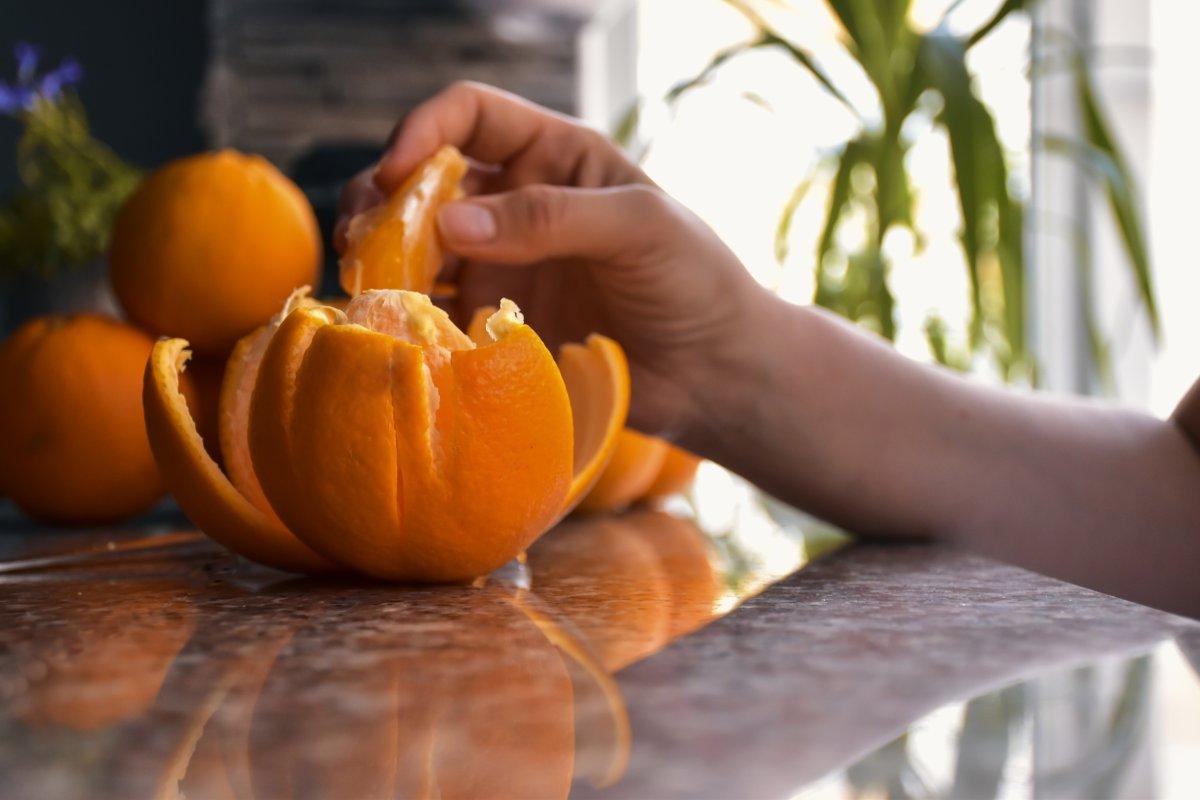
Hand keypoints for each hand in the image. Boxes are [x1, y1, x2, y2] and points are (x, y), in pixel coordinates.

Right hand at [336, 82, 769, 437]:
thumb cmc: (693, 282)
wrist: (714, 374)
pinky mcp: (499, 325)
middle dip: (384, 198)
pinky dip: (408, 314)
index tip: (396, 172)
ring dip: (384, 258)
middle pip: (427, 180)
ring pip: (419, 245)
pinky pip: (437, 310)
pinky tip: (395, 326)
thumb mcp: (637, 228)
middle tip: (361, 237)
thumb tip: (447, 222)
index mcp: (554, 156)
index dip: (424, 129)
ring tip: (364, 283)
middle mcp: (518, 203)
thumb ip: (549, 217)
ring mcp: (504, 265)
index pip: (470, 114)